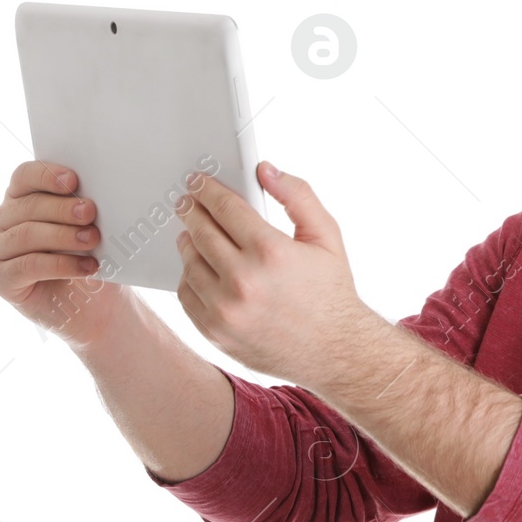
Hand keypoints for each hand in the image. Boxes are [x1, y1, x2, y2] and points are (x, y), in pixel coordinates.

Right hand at [0, 160, 130, 345]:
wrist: (94, 305)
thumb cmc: (88, 258)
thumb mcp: (89, 228)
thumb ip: (82, 210)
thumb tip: (93, 195)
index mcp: (20, 199)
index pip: (24, 177)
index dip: (46, 175)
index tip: (73, 180)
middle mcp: (1, 222)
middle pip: (28, 206)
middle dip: (62, 208)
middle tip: (90, 213)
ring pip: (27, 234)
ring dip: (64, 236)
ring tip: (92, 240)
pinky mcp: (0, 279)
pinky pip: (28, 265)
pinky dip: (61, 265)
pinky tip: (87, 267)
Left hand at [174, 162, 373, 386]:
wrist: (335, 352)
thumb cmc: (331, 292)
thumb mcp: (326, 236)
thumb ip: (298, 196)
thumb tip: (265, 170)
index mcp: (271, 252)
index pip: (224, 208)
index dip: (207, 190)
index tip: (198, 183)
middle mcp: (244, 281)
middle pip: (200, 232)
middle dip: (191, 211)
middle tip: (186, 202)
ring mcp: (225, 310)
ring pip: (189, 262)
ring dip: (188, 242)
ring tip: (192, 233)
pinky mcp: (215, 332)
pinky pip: (187, 294)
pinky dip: (189, 276)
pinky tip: (199, 266)